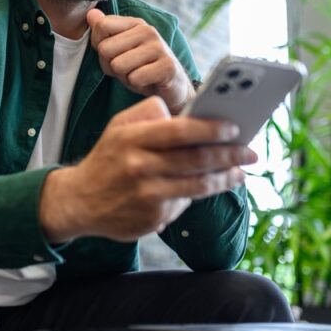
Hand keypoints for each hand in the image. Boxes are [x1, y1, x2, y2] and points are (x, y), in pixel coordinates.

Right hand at [39, 97, 255, 242]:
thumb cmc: (107, 158)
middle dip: (230, 155)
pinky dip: (199, 193)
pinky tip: (210, 186)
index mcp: (131, 139)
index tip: (234, 128)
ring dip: (225, 178)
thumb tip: (187, 112)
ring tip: (240, 172)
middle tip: (251, 152)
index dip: (211, 129)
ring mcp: (147, 195)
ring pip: (198, 185)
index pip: (179, 131)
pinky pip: (185, 202)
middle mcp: (139, 167)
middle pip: (196, 160)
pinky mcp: (152, 218)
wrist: (79, 201)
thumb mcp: (118, 127)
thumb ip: (149, 114)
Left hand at [86, 8, 193, 113]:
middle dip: (111, 66)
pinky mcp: (167, 66)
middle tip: (128, 69)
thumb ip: (104, 31)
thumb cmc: (141, 67)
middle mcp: (148, 31)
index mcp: (135, 23)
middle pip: (105, 49)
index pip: (102, 26)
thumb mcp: (119, 49)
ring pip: (118, 65)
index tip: (115, 54)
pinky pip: (134, 78)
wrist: (172, 87)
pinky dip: (137, 85)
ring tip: (138, 74)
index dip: (100, 47)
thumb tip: (90, 13)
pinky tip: (148, 81)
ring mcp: (159, 47)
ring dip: (124, 76)